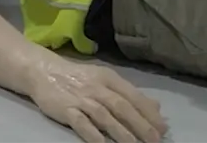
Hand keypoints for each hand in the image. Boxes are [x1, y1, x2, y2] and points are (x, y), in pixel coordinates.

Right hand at [24, 56, 167, 142]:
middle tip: (154, 140)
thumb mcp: (105, 80)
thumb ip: (129, 94)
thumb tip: (157, 107)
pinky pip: (82, 123)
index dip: (148, 113)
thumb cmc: (79, 78)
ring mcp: (81, 99)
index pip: (133, 96)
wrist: (43, 71)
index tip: (163, 128)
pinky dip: (93, 134)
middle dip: (140, 125)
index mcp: (109, 78)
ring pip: (104, 116)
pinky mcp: (66, 109)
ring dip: (121, 132)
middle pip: (122, 107)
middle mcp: (97, 87)